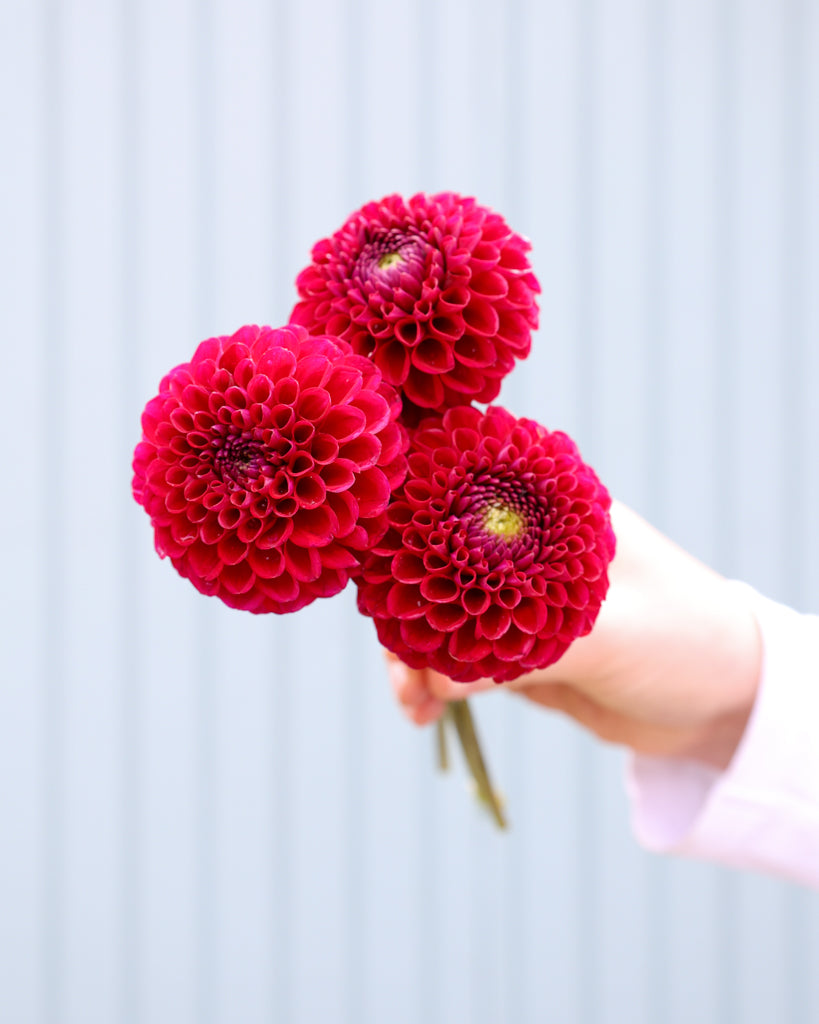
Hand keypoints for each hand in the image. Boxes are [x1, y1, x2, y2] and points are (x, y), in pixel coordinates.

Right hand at [386, 502, 761, 770]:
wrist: (722, 704)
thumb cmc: (685, 640)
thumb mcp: (611, 635)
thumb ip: (522, 652)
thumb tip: (435, 679)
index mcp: (551, 511)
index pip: (458, 503)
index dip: (409, 534)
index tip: (380, 584)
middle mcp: (525, 546)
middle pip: (435, 564)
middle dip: (406, 616)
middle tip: (401, 671)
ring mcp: (516, 597)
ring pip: (440, 619)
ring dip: (415, 660)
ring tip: (412, 706)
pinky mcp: (516, 647)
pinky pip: (458, 661)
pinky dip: (435, 685)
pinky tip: (425, 714)